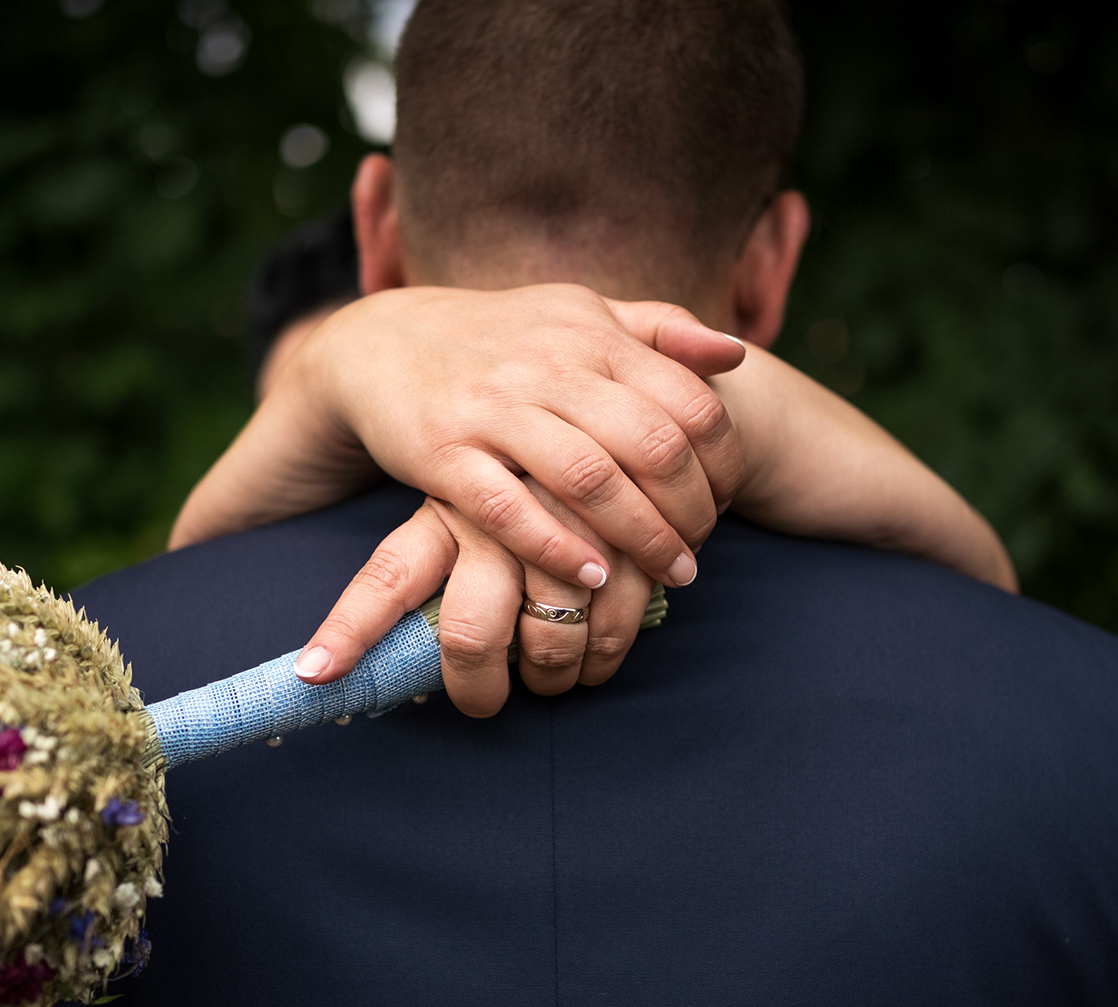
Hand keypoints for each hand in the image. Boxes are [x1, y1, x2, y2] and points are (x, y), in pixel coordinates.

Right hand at [173, 284, 747, 590]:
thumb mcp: (579, 315)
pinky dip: (557, 548)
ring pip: (589, 479)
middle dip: (690, 510)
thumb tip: (736, 353)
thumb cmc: (500, 339)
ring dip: (639, 538)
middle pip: (650, 444)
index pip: (689, 401)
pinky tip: (592, 578)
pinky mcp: (442, 453)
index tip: (726, 503)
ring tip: (668, 575)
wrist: (381, 342)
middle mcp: (548, 367)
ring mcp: (493, 410)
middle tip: (700, 553)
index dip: (722, 462)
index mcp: (592, 336)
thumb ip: (659, 329)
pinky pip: (509, 509)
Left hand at [292, 489, 655, 716]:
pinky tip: (598, 659)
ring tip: (554, 679)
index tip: (315, 673)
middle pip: (469, 633)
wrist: (619, 390)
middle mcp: (499, 520)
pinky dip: (605, 658)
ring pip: (547, 640)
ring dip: (552, 678)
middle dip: (475, 688)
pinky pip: (613, 625)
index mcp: (445, 508)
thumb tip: (302, 584)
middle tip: (484, 703)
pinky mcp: (626, 535)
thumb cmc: (522, 464)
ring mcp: (565, 529)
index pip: (388, 578)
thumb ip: (410, 545)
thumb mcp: (458, 483)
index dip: (350, 630)